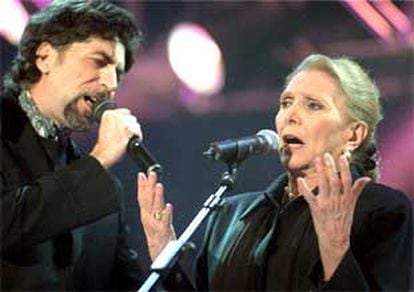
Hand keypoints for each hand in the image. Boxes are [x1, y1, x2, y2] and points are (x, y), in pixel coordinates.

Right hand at [90, 108, 141, 167]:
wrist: (103, 153)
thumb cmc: (105, 143)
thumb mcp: (106, 126)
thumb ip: (115, 120)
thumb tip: (127, 115)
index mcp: (108, 113)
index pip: (125, 112)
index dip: (127, 121)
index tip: (125, 127)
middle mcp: (115, 116)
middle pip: (132, 118)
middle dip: (131, 126)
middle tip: (126, 134)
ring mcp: (122, 122)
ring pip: (136, 125)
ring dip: (134, 132)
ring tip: (128, 138)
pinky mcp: (128, 130)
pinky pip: (138, 132)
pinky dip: (138, 137)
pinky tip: (131, 141)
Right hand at [137, 171, 175, 260]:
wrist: (158, 254)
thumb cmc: (157, 235)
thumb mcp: (152, 217)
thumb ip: (152, 203)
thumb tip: (153, 188)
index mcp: (146, 214)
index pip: (142, 197)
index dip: (142, 185)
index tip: (142, 174)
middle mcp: (148, 218)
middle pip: (148, 199)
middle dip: (149, 186)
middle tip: (152, 174)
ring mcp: (155, 224)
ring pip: (155, 208)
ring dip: (157, 196)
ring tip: (159, 186)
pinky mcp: (163, 231)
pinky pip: (165, 221)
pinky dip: (166, 213)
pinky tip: (168, 205)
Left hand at [298, 153, 370, 280]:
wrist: (335, 239)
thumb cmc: (343, 220)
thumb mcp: (352, 205)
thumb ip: (357, 190)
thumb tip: (366, 178)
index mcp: (346, 198)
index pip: (347, 180)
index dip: (345, 168)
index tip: (342, 156)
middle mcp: (337, 200)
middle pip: (334, 180)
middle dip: (331, 167)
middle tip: (326, 155)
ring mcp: (326, 204)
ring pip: (323, 185)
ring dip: (320, 172)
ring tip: (317, 160)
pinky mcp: (316, 209)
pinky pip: (309, 197)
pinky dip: (304, 189)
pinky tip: (300, 180)